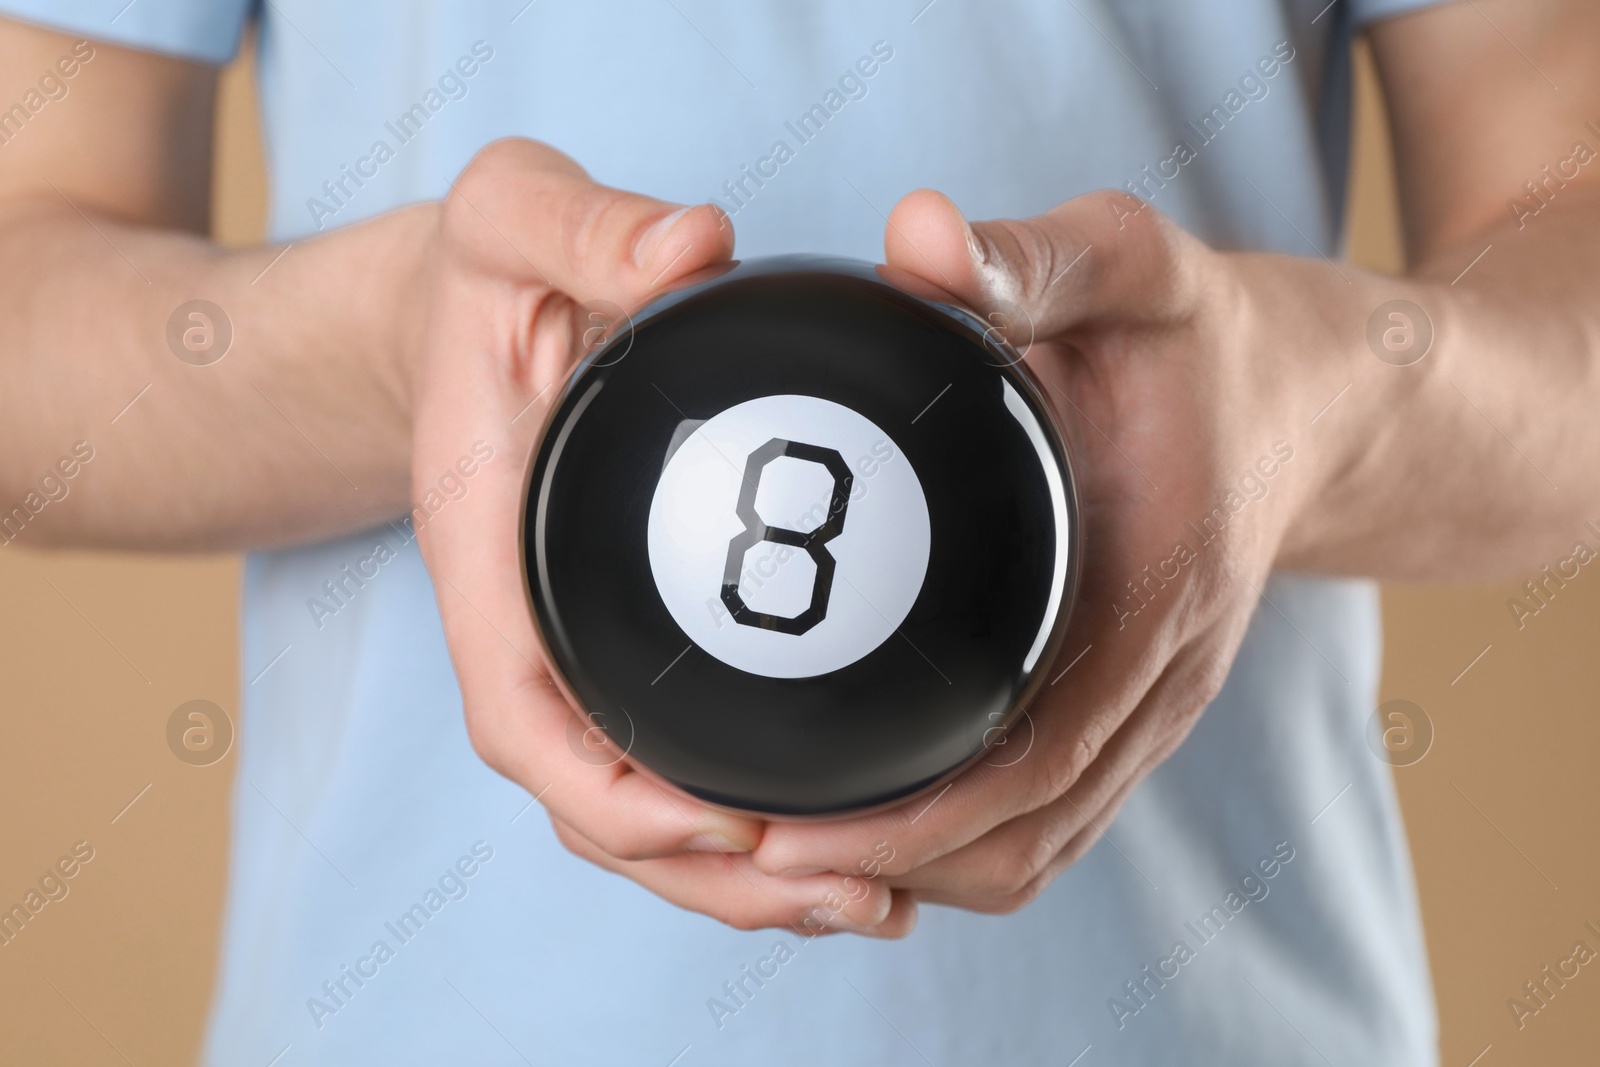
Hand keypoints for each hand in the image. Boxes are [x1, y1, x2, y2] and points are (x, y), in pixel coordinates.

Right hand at [408, 139, 911, 934]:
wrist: (479, 315)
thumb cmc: (487, 279)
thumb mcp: (511, 215)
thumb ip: (581, 224)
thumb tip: (691, 244)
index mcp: (489, 560)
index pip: (527, 720)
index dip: (618, 797)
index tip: (731, 824)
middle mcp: (532, 630)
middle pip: (601, 805)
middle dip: (714, 877)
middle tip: (858, 895)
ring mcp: (583, 650)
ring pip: (649, 808)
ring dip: (751, 879)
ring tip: (880, 902)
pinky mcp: (633, 646)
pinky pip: (687, 753)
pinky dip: (758, 813)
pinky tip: (857, 828)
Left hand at [748, 188, 1367, 914]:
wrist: (1310, 399)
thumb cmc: (1210, 340)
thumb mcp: (1135, 269)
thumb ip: (1037, 258)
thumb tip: (914, 230)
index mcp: (1159, 603)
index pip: (1032, 768)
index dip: (910, 823)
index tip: (791, 834)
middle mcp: (1157, 685)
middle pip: (1021, 844)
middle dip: (884, 871)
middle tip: (746, 851)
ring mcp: (1146, 711)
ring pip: (1031, 850)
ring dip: (914, 872)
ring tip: (785, 853)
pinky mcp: (1124, 708)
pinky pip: (1041, 813)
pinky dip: (954, 841)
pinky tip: (865, 813)